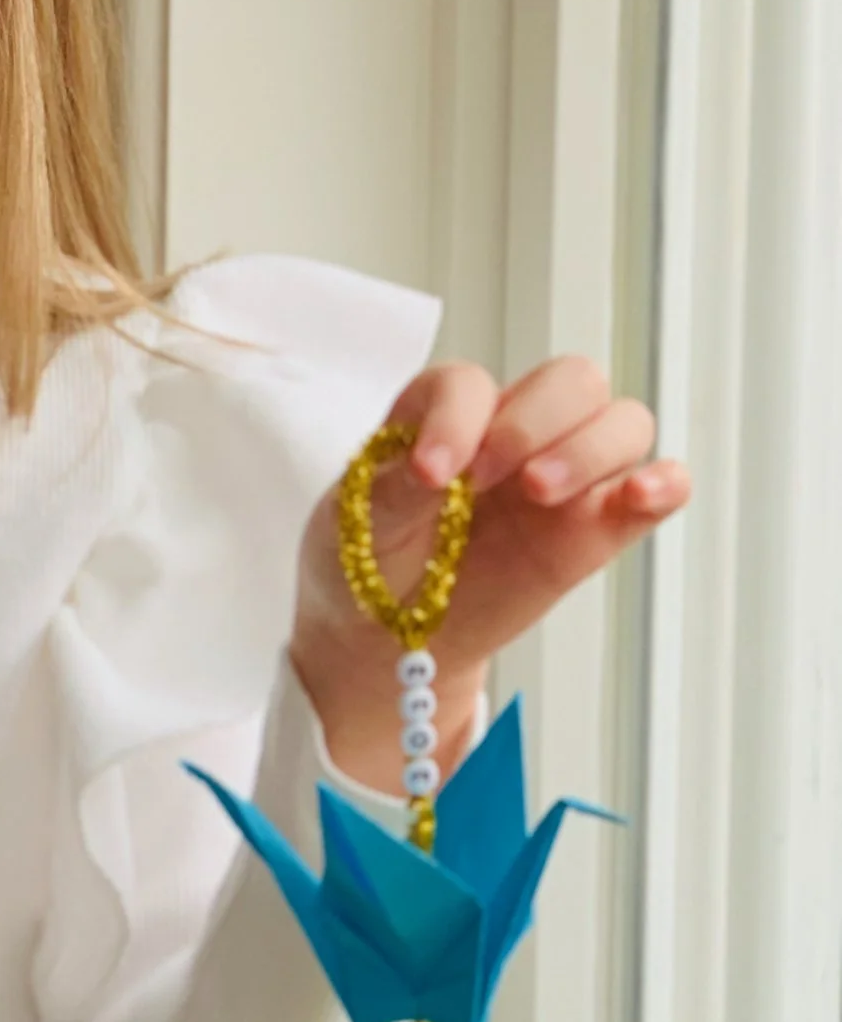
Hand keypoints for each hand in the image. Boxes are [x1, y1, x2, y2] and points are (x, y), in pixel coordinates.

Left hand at [290, 355, 690, 795]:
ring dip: (590, 448)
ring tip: (539, 493)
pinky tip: (639, 494)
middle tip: (487, 478)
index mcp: (449, 414)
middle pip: (572, 380)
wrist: (388, 641)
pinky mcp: (597, 530)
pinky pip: (659, 488)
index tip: (430, 474)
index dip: (455, 417)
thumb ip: (394, 488)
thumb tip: (438, 469)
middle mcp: (516, 432)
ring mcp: (564, 479)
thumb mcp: (356, 521)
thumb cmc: (367, 564)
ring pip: (624, 422)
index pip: (471, 383)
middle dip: (534, 421)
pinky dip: (664, 483)